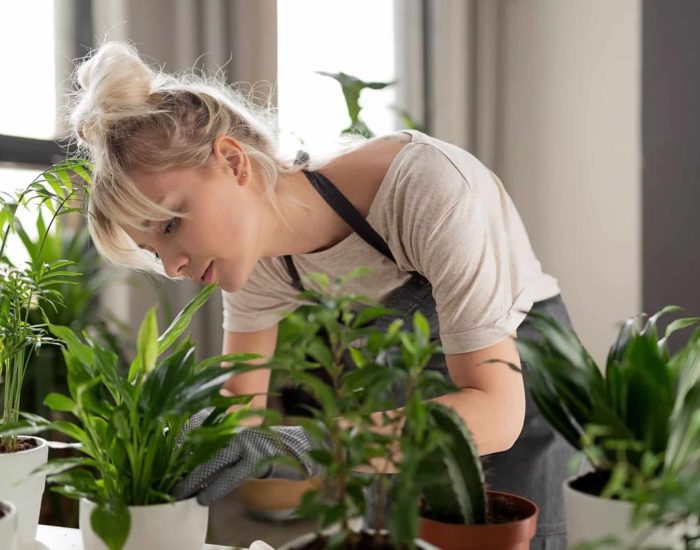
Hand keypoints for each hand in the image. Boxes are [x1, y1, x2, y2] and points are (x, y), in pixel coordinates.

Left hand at [173, 423, 319, 505]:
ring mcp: (247, 443)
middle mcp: (236, 431)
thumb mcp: (243, 445)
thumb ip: (223, 450)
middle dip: (182, 466)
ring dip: (194, 480)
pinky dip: (215, 488)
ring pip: (212, 463)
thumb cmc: (269, 449)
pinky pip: (230, 476)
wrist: (302, 448)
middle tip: (165, 482)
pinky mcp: (257, 459)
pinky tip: (203, 499)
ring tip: (179, 493)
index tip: (165, 460)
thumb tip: (197, 465)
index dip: (181, 447)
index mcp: (231, 426)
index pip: (199, 433)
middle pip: (202, 448)